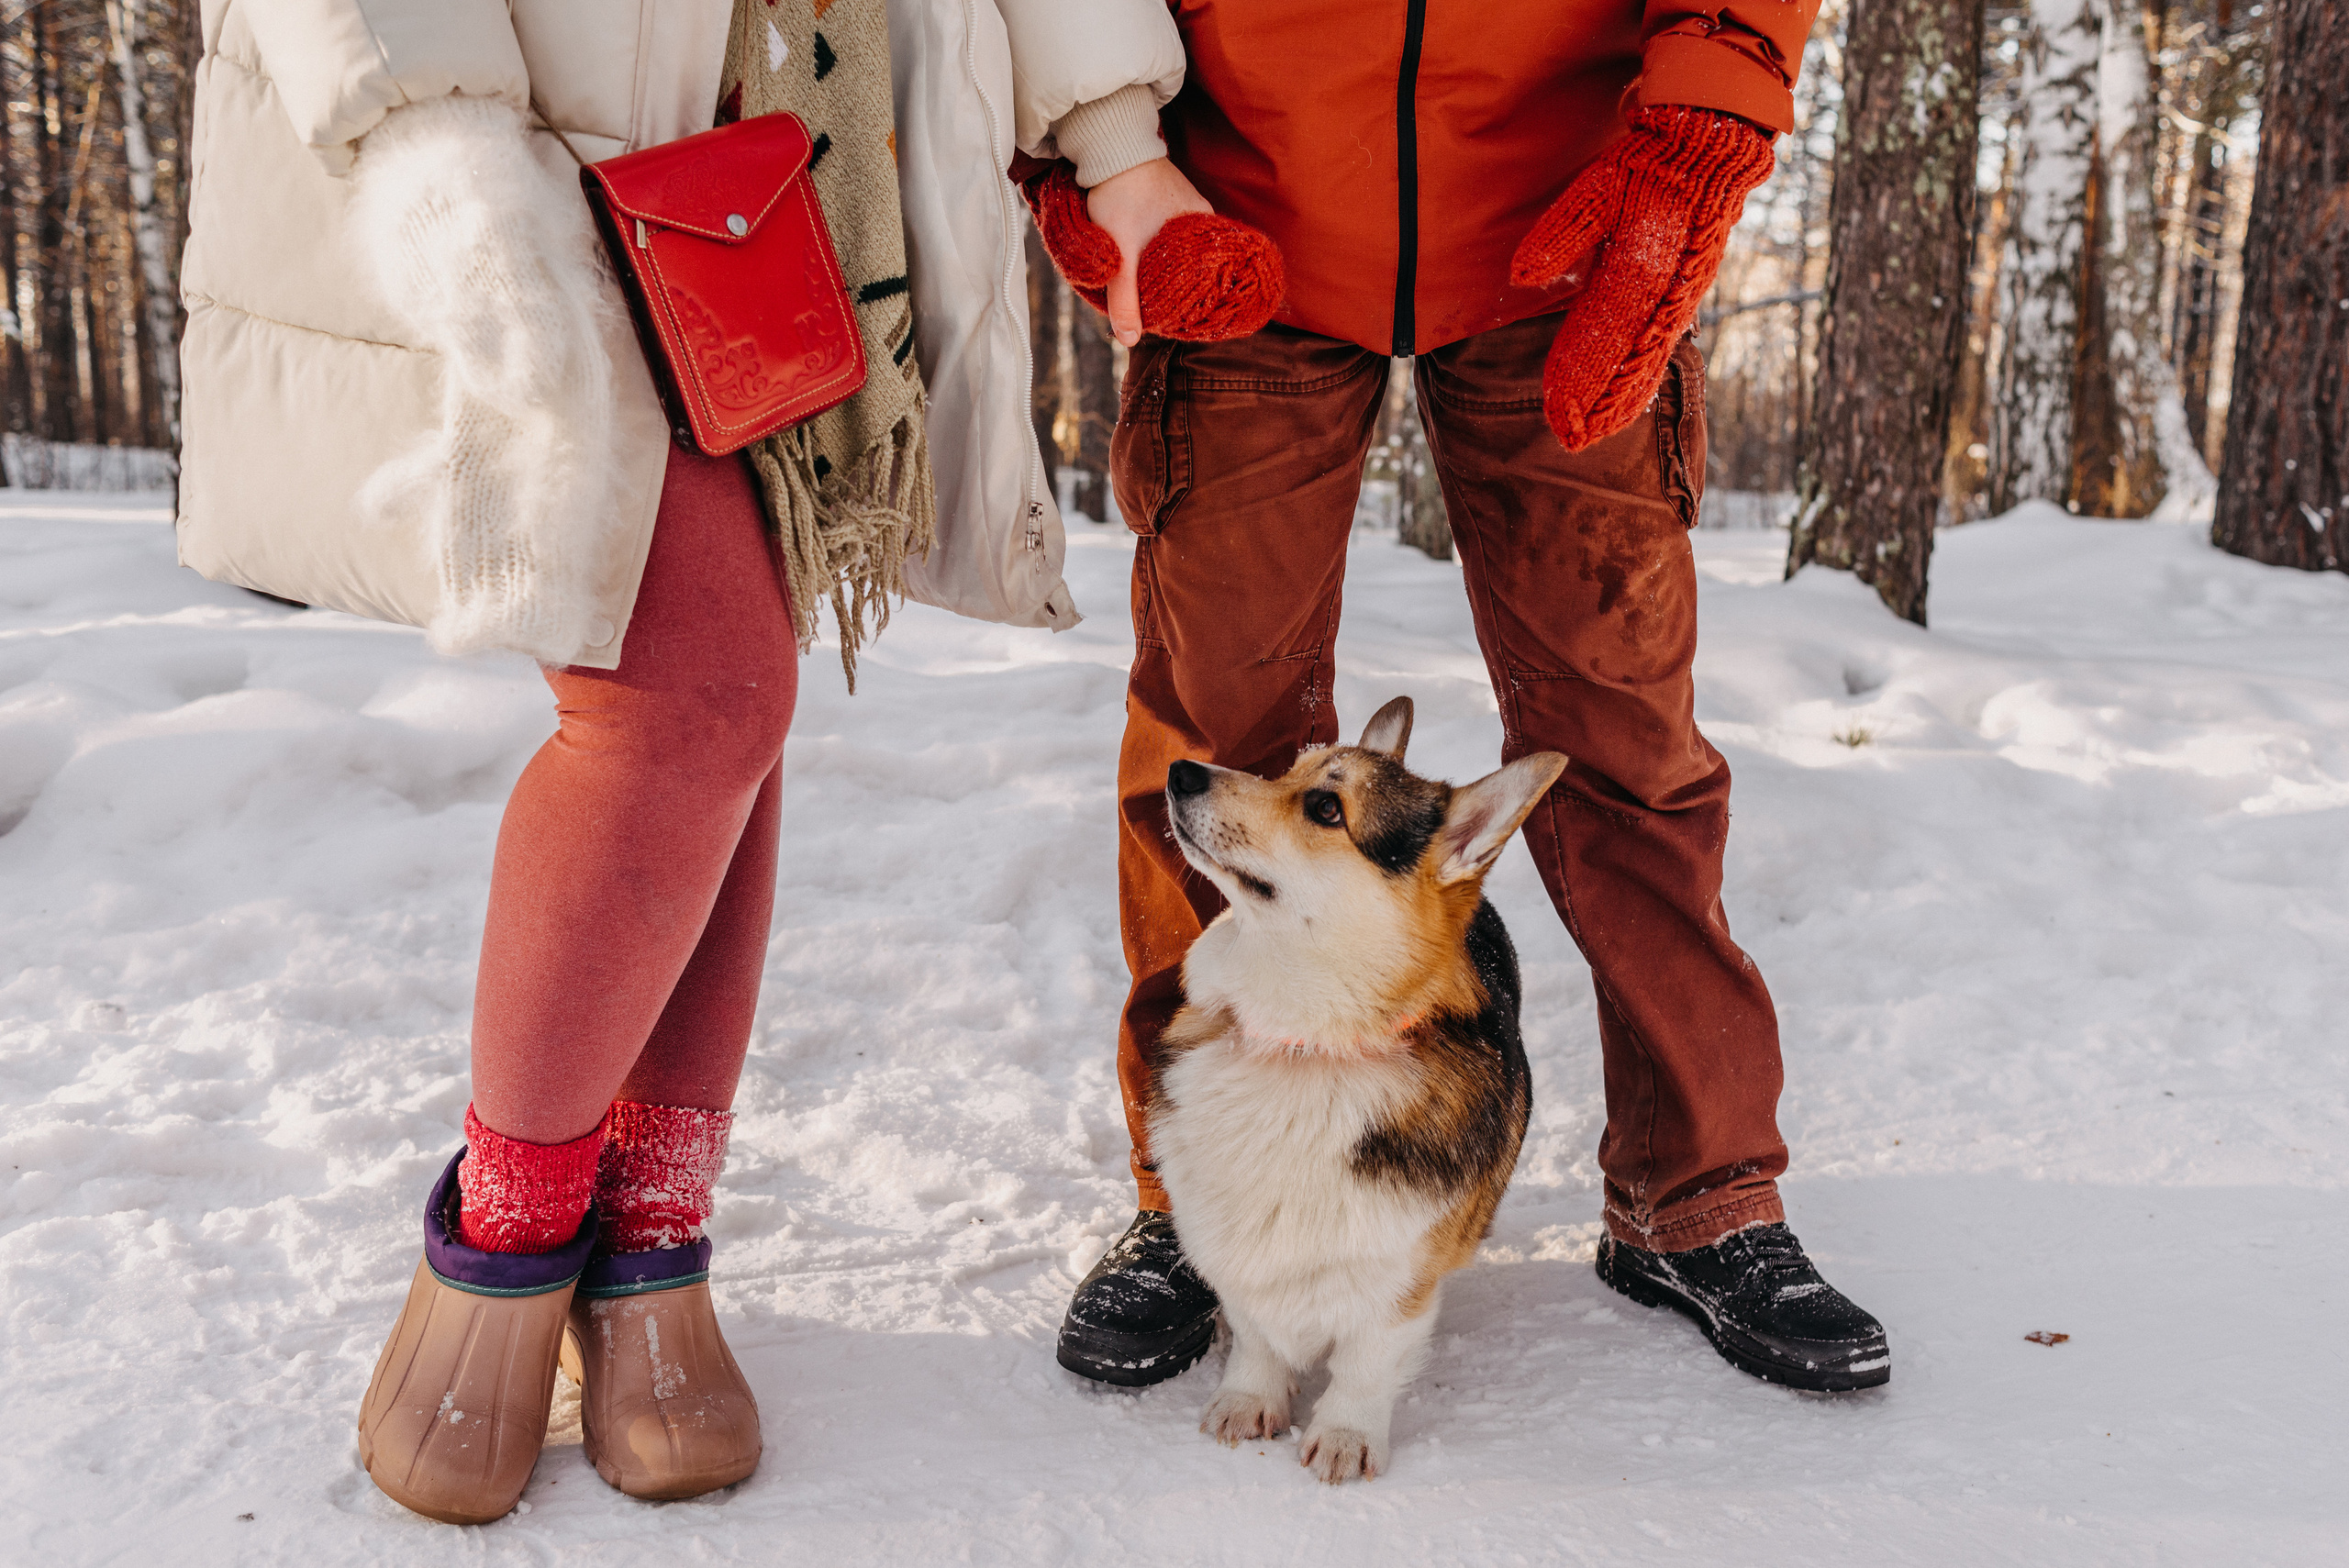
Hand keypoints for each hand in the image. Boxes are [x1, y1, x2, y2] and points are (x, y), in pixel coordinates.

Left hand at [1011, 155, 1284, 344]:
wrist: (1111, 144)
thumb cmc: (1120, 194)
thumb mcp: (1122, 253)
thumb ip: (1125, 298)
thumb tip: (1129, 341)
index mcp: (1205, 232)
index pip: (1217, 276)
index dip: (1205, 300)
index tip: (1191, 320)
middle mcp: (1203, 218)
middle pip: (1200, 264)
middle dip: (1186, 287)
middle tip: (1169, 311)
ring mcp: (1187, 205)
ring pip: (1186, 247)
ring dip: (1173, 267)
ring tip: (1158, 290)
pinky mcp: (1171, 195)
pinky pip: (1174, 231)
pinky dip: (1165, 247)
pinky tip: (1150, 258)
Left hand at [1511, 106, 1773, 451]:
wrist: (1708, 149)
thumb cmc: (1648, 166)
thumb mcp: (1598, 189)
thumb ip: (1562, 234)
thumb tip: (1521, 276)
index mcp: (1639, 271)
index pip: (1601, 339)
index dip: (1578, 379)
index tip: (1557, 413)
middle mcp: (1662, 294)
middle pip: (1625, 362)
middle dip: (1596, 402)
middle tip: (1570, 440)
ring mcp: (1677, 298)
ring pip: (1644, 360)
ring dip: (1620, 398)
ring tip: (1596, 432)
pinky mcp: (1684, 295)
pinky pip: (1659, 346)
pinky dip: (1643, 376)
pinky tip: (1630, 397)